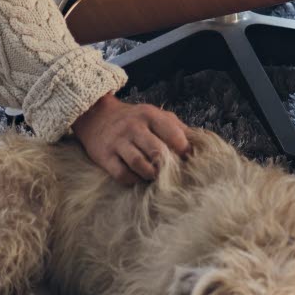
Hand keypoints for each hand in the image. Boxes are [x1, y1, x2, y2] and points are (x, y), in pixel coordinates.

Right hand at [70, 91, 191, 184]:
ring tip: (156, 176)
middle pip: (156, 150)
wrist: (96, 116)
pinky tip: (139, 178)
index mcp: (149, 115)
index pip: (172, 133)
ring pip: (139, 164)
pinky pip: (122, 174)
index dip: (183, 149)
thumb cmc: (134, 119)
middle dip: (167, 165)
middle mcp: (133, 127)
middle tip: (172, 172)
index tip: (186, 158)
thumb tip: (197, 144)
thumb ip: (176, 127)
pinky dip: (134, 180)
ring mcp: (118, 142)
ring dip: (151, 174)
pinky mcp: (104, 156)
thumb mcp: (155, 115)